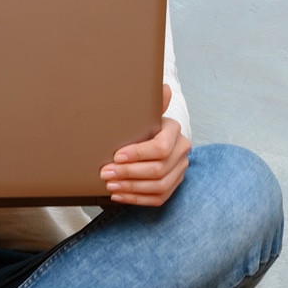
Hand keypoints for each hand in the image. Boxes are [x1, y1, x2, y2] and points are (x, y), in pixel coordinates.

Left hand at [101, 84, 189, 206]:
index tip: (116, 156)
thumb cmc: (143, 126)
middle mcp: (182, 151)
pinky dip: (136, 199)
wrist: (151, 140)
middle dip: (129, 173)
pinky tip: (119, 195)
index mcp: (174, 130)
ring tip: (110, 185)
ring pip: (159, 186)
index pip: (161, 147)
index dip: (138, 154)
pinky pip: (158, 198)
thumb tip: (164, 88)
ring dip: (131, 188)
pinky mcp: (174, 185)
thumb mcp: (144, 113)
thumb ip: (153, 103)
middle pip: (158, 169)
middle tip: (106, 173)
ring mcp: (180, 170)